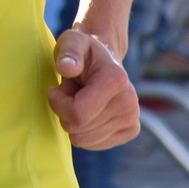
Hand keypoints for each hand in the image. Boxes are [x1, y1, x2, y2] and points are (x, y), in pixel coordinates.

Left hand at [47, 27, 140, 149]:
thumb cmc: (82, 51)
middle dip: (66, 112)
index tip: (55, 89)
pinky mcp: (131, 130)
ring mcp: (132, 118)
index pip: (78, 114)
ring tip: (82, 98)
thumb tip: (67, 68)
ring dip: (75, 120)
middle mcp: (129, 101)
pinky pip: (94, 144)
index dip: (58, 104)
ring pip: (84, 140)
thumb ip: (67, 53)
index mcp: (116, 79)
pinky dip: (85, 130)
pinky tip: (90, 110)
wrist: (104, 57)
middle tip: (73, 91)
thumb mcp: (70, 43)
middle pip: (79, 130)